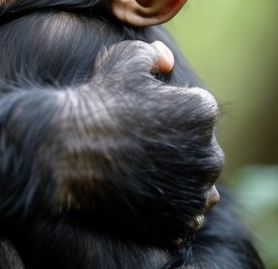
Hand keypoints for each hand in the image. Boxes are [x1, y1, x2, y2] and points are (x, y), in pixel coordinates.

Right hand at [51, 40, 222, 246]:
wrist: (68, 151)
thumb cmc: (97, 102)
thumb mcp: (122, 59)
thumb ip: (153, 54)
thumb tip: (167, 60)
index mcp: (202, 111)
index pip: (198, 111)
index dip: (171, 111)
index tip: (146, 115)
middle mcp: (209, 155)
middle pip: (202, 150)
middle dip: (180, 147)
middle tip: (143, 145)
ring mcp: (196, 194)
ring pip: (198, 184)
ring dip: (180, 179)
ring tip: (144, 171)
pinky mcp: (181, 223)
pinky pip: (187, 215)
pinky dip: (171, 208)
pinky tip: (144, 195)